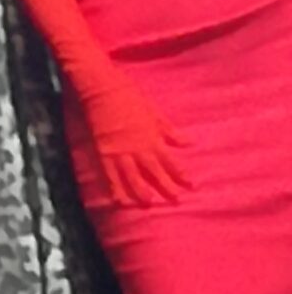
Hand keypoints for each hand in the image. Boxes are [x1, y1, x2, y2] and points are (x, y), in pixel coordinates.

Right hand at [79, 74, 189, 207]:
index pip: (171, 162)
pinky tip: (119, 200)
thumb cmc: (129, 96)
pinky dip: (115, 189)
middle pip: (154, 173)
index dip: (181, 175)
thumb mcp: (154, 112)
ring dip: (141, 192)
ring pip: (132, 178)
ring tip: (148, 204)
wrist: (101, 90)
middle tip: (176, 201)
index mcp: (152, 138)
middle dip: (165, 187)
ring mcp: (119, 152)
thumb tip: (189, 143)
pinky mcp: (103, 153)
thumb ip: (169, 131)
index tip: (191, 186)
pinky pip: (110, 175)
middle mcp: (137, 149)